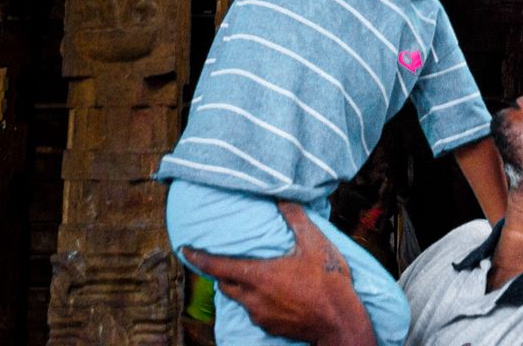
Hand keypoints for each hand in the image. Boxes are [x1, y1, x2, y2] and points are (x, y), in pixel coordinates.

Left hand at [181, 201, 377, 345]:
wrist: (338, 322)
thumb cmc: (327, 281)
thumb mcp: (314, 243)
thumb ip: (295, 218)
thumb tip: (281, 195)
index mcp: (258, 275)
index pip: (217, 266)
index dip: (198, 258)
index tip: (185, 250)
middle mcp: (253, 298)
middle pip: (224, 284)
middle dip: (220, 272)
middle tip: (223, 261)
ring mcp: (260, 316)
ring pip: (240, 299)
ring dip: (240, 287)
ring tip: (252, 275)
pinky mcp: (269, 328)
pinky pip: (255, 312)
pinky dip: (256, 301)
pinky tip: (273, 294)